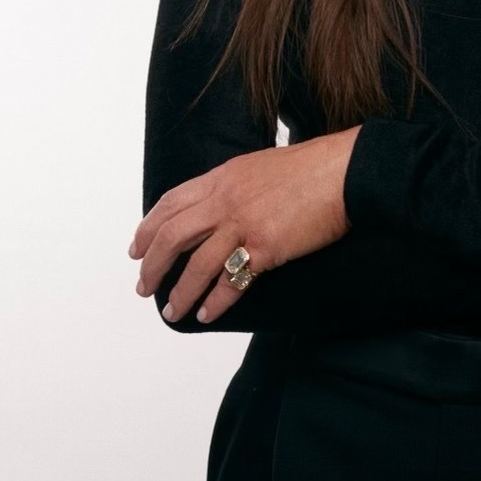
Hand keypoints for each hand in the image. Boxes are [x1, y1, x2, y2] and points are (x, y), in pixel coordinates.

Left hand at [129, 126, 360, 325]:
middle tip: (145, 286)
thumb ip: (235, 186)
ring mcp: (244, 225)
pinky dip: (216, 300)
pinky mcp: (266, 248)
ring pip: (196, 264)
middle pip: (172, 236)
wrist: (344, 172)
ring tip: (172, 311)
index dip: (148, 228)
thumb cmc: (311, 169)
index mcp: (222, 178)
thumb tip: (222, 205)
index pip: (171, 204)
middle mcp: (225, 201)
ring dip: (180, 292)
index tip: (137, 248)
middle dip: (152, 265)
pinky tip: (206, 314)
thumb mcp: (259, 167)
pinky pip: (232, 281)